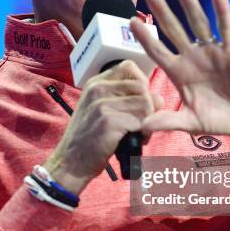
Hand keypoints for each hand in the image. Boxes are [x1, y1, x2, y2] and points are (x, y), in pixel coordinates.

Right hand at [44, 61, 162, 193]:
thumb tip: (158, 98)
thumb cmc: (91, 139)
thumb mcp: (101, 110)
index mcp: (95, 83)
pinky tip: (135, 141)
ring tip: (138, 133)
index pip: (129, 67)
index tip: (138, 102)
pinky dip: (143, 133)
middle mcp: (97, 89)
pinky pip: (141, 120)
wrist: (71, 163)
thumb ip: (126, 99)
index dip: (141, 83)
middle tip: (141, 124)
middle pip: (142, 86)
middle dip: (149, 106)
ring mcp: (101, 104)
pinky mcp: (108, 121)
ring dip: (148, 120)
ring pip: (146, 102)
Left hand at [130, 0, 229, 141]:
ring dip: (189, 2)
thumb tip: (141, 127)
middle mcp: (192, 57)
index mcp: (178, 72)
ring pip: (198, 21)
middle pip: (173, 29)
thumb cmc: (217, 121)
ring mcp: (211, 51)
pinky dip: (222, 11)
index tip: (130, 21)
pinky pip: (226, 27)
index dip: (144, 37)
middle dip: (162, 11)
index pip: (157, 50)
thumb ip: (167, 121)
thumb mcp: (190, 122)